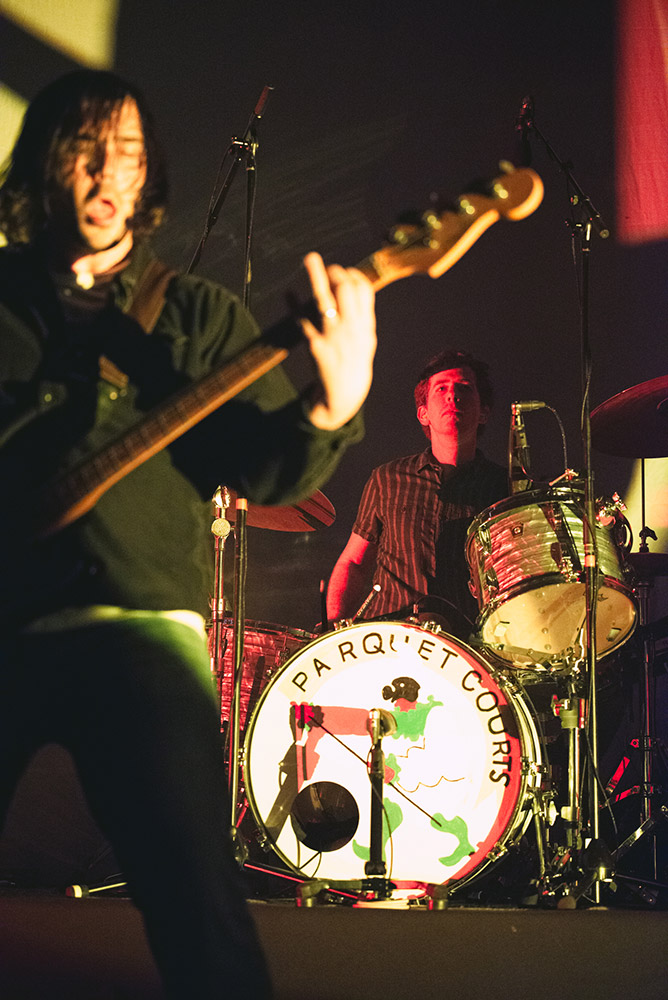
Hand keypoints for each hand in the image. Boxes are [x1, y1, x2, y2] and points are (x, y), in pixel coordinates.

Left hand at [300, 252, 375, 429]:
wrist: (345, 397)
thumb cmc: (353, 363)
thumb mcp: (365, 339)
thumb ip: (361, 313)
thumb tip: (353, 283)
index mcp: (366, 326)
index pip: (364, 290)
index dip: (352, 275)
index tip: (343, 271)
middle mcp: (352, 329)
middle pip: (346, 290)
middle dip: (335, 273)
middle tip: (326, 267)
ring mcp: (333, 338)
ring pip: (324, 300)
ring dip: (316, 276)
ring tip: (309, 258)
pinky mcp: (316, 347)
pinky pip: (303, 322)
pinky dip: (294, 306)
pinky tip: (288, 294)